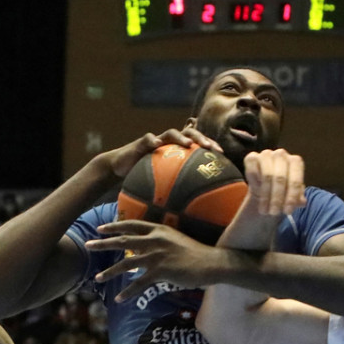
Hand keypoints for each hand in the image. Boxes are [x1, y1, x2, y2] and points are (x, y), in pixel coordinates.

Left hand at [85, 220, 219, 301]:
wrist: (211, 263)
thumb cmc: (196, 254)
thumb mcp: (176, 240)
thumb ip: (160, 241)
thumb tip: (146, 247)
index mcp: (159, 230)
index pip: (131, 225)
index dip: (114, 226)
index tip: (100, 228)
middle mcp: (155, 240)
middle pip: (123, 241)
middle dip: (103, 244)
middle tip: (88, 245)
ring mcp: (157, 256)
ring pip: (127, 264)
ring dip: (110, 272)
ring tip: (98, 279)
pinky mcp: (161, 272)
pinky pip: (139, 284)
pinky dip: (128, 292)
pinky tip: (119, 298)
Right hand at [99, 127, 222, 179]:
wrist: (122, 167)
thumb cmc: (145, 178)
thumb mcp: (163, 185)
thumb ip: (177, 190)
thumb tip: (195, 211)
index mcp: (179, 151)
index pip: (199, 144)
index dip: (211, 146)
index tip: (222, 155)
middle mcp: (170, 143)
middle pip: (190, 133)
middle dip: (201, 138)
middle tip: (209, 148)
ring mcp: (157, 140)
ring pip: (172, 133)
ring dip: (181, 137)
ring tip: (188, 144)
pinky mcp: (142, 142)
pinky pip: (148, 139)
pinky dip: (153, 141)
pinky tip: (157, 144)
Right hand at [243, 149, 306, 215]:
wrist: (264, 190)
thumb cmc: (281, 191)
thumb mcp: (291, 197)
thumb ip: (297, 198)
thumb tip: (302, 202)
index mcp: (295, 162)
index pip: (296, 179)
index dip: (292, 196)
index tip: (287, 211)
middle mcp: (281, 155)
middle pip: (281, 178)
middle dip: (277, 198)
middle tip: (274, 212)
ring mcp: (266, 154)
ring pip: (267, 176)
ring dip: (266, 195)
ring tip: (265, 210)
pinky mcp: (252, 157)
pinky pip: (253, 171)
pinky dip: (255, 184)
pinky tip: (256, 193)